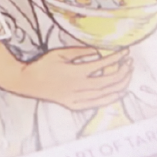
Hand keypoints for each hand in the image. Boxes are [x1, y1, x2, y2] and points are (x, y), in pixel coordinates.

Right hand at [11, 46, 134, 110]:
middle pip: (109, 81)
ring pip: (105, 94)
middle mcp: (79, 87)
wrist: (27, 82)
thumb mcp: (60, 53)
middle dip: (123, 72)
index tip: (125, 51)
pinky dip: (109, 99)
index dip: (117, 58)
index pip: (103, 65)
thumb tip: (98, 52)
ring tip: (127, 75)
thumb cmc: (42, 65)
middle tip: (130, 63)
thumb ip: (80, 52)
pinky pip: (96, 104)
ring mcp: (76, 98)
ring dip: (119, 85)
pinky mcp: (73, 105)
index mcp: (76, 73)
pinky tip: (117, 93)